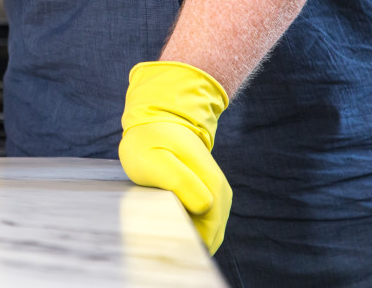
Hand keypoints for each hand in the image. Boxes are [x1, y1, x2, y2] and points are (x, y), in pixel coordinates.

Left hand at [118, 61, 230, 254]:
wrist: (158, 121)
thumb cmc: (150, 141)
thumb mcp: (156, 160)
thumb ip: (181, 182)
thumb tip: (205, 208)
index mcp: (212, 187)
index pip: (206, 235)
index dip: (185, 246)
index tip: (160, 249)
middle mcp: (221, 194)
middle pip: (209, 238)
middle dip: (186, 248)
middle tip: (156, 248)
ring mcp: (217, 196)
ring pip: (207, 234)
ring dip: (187, 240)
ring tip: (160, 239)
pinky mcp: (209, 197)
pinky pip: (203, 226)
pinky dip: (188, 232)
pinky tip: (168, 230)